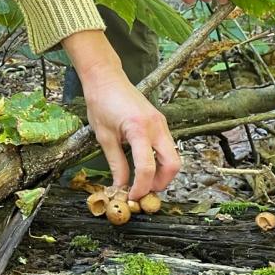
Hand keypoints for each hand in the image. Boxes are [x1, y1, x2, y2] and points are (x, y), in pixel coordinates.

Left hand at [63, 32, 180, 200]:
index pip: (147, 167)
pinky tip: (144, 165)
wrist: (106, 78)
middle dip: (161, 183)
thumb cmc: (101, 102)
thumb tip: (121, 186)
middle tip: (144, 192)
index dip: (141, 187)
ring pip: (173, 156)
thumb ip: (116, 164)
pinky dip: (160, 160)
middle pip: (172, 165)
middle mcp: (156, 126)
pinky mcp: (160, 122)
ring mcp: (161, 123)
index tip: (133, 196)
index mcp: (139, 129)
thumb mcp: (104, 137)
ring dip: (162, 173)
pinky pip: (167, 146)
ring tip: (142, 180)